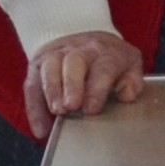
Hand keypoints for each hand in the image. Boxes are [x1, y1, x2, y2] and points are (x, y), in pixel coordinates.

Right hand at [25, 30, 145, 137]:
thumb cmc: (111, 58)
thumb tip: (127, 95)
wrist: (86, 37)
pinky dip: (34, 108)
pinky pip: (31, 84)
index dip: (96, 89)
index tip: (91, 109)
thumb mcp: (130, 64)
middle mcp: (79, 49)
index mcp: (105, 52)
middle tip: (69, 108)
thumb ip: (133, 81)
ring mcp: (56, 54)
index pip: (102, 68)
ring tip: (56, 112)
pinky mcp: (38, 64)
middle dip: (70, 86)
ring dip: (50, 92)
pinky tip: (41, 129)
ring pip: (48, 68)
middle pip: (73, 63)